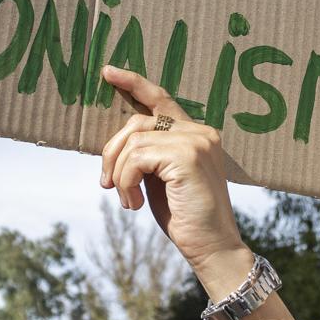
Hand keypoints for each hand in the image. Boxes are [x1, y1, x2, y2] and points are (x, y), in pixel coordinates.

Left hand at [97, 67, 247, 281]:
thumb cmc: (185, 216)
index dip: (133, 83)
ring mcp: (195, 141)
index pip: (161, 98)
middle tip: (106, 183)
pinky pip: (136, 158)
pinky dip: (126, 181)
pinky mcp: (187, 156)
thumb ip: (147, 155)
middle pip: (136, 121)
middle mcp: (199, 131)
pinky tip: (135, 203)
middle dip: (111, 151)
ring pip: (133, 141)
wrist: (213, 247)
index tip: (109, 72)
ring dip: (120, 174)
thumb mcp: (161, 179)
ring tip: (127, 200)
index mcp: (196, 134)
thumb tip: (114, 144)